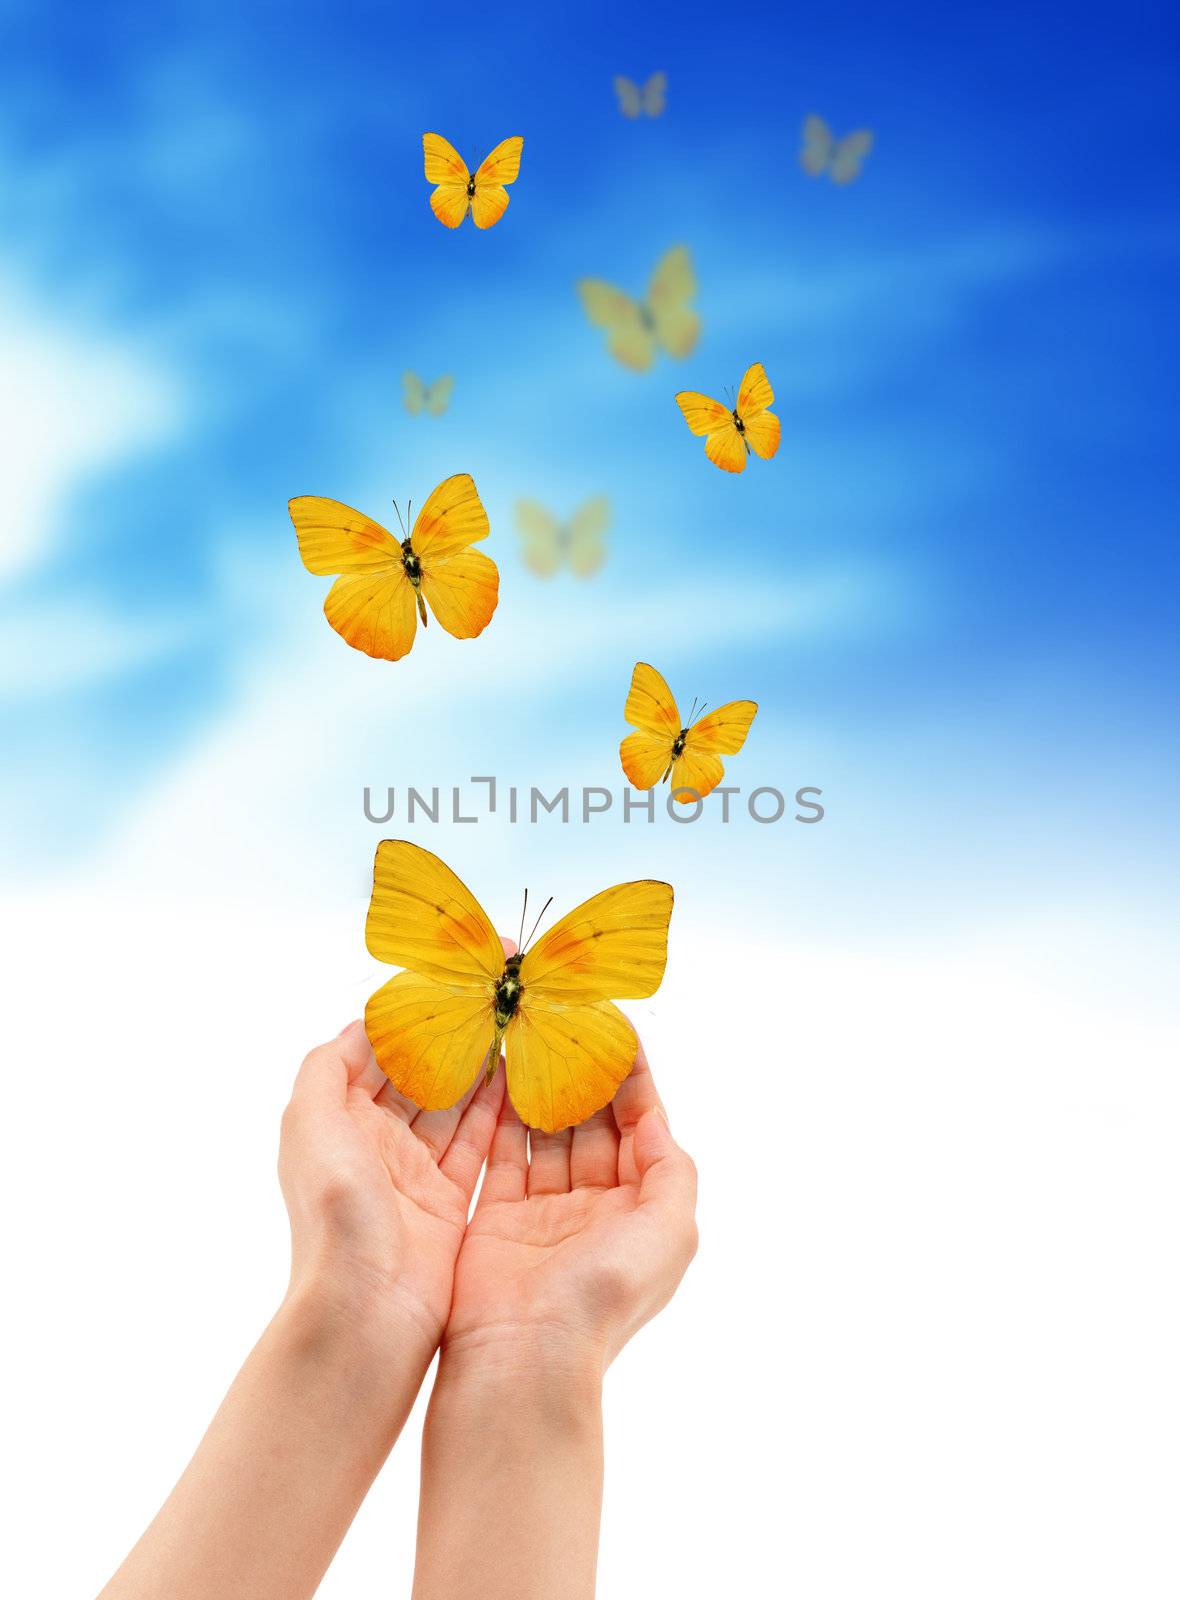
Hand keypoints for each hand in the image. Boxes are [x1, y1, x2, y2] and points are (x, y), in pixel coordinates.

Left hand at [278, 1019, 503, 1353]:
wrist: (366, 1312)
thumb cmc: (335, 1218)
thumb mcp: (310, 1126)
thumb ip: (325, 1069)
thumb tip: (361, 1027)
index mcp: (338, 1120)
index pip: (377, 1050)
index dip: (412, 1012)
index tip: (452, 978)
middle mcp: (375, 1142)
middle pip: (420, 1073)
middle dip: (454, 1034)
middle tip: (496, 996)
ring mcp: (414, 1172)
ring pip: (453, 1104)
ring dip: (481, 1066)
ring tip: (515, 1026)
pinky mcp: (451, 1200)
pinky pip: (479, 1143)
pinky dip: (499, 1111)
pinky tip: (524, 1079)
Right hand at [444, 1026, 697, 1378]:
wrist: (525, 1356)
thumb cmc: (603, 1296)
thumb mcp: (670, 1232)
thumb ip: (671, 1170)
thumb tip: (655, 1120)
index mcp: (641, 1212)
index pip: (642, 1128)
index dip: (632, 1080)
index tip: (616, 1031)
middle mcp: (597, 1209)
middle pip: (594, 1125)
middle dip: (584, 1076)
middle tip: (565, 1025)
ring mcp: (546, 1212)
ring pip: (548, 1133)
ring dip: (543, 1088)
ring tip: (530, 1038)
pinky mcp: (499, 1217)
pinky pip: (504, 1153)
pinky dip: (501, 1115)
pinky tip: (497, 1075)